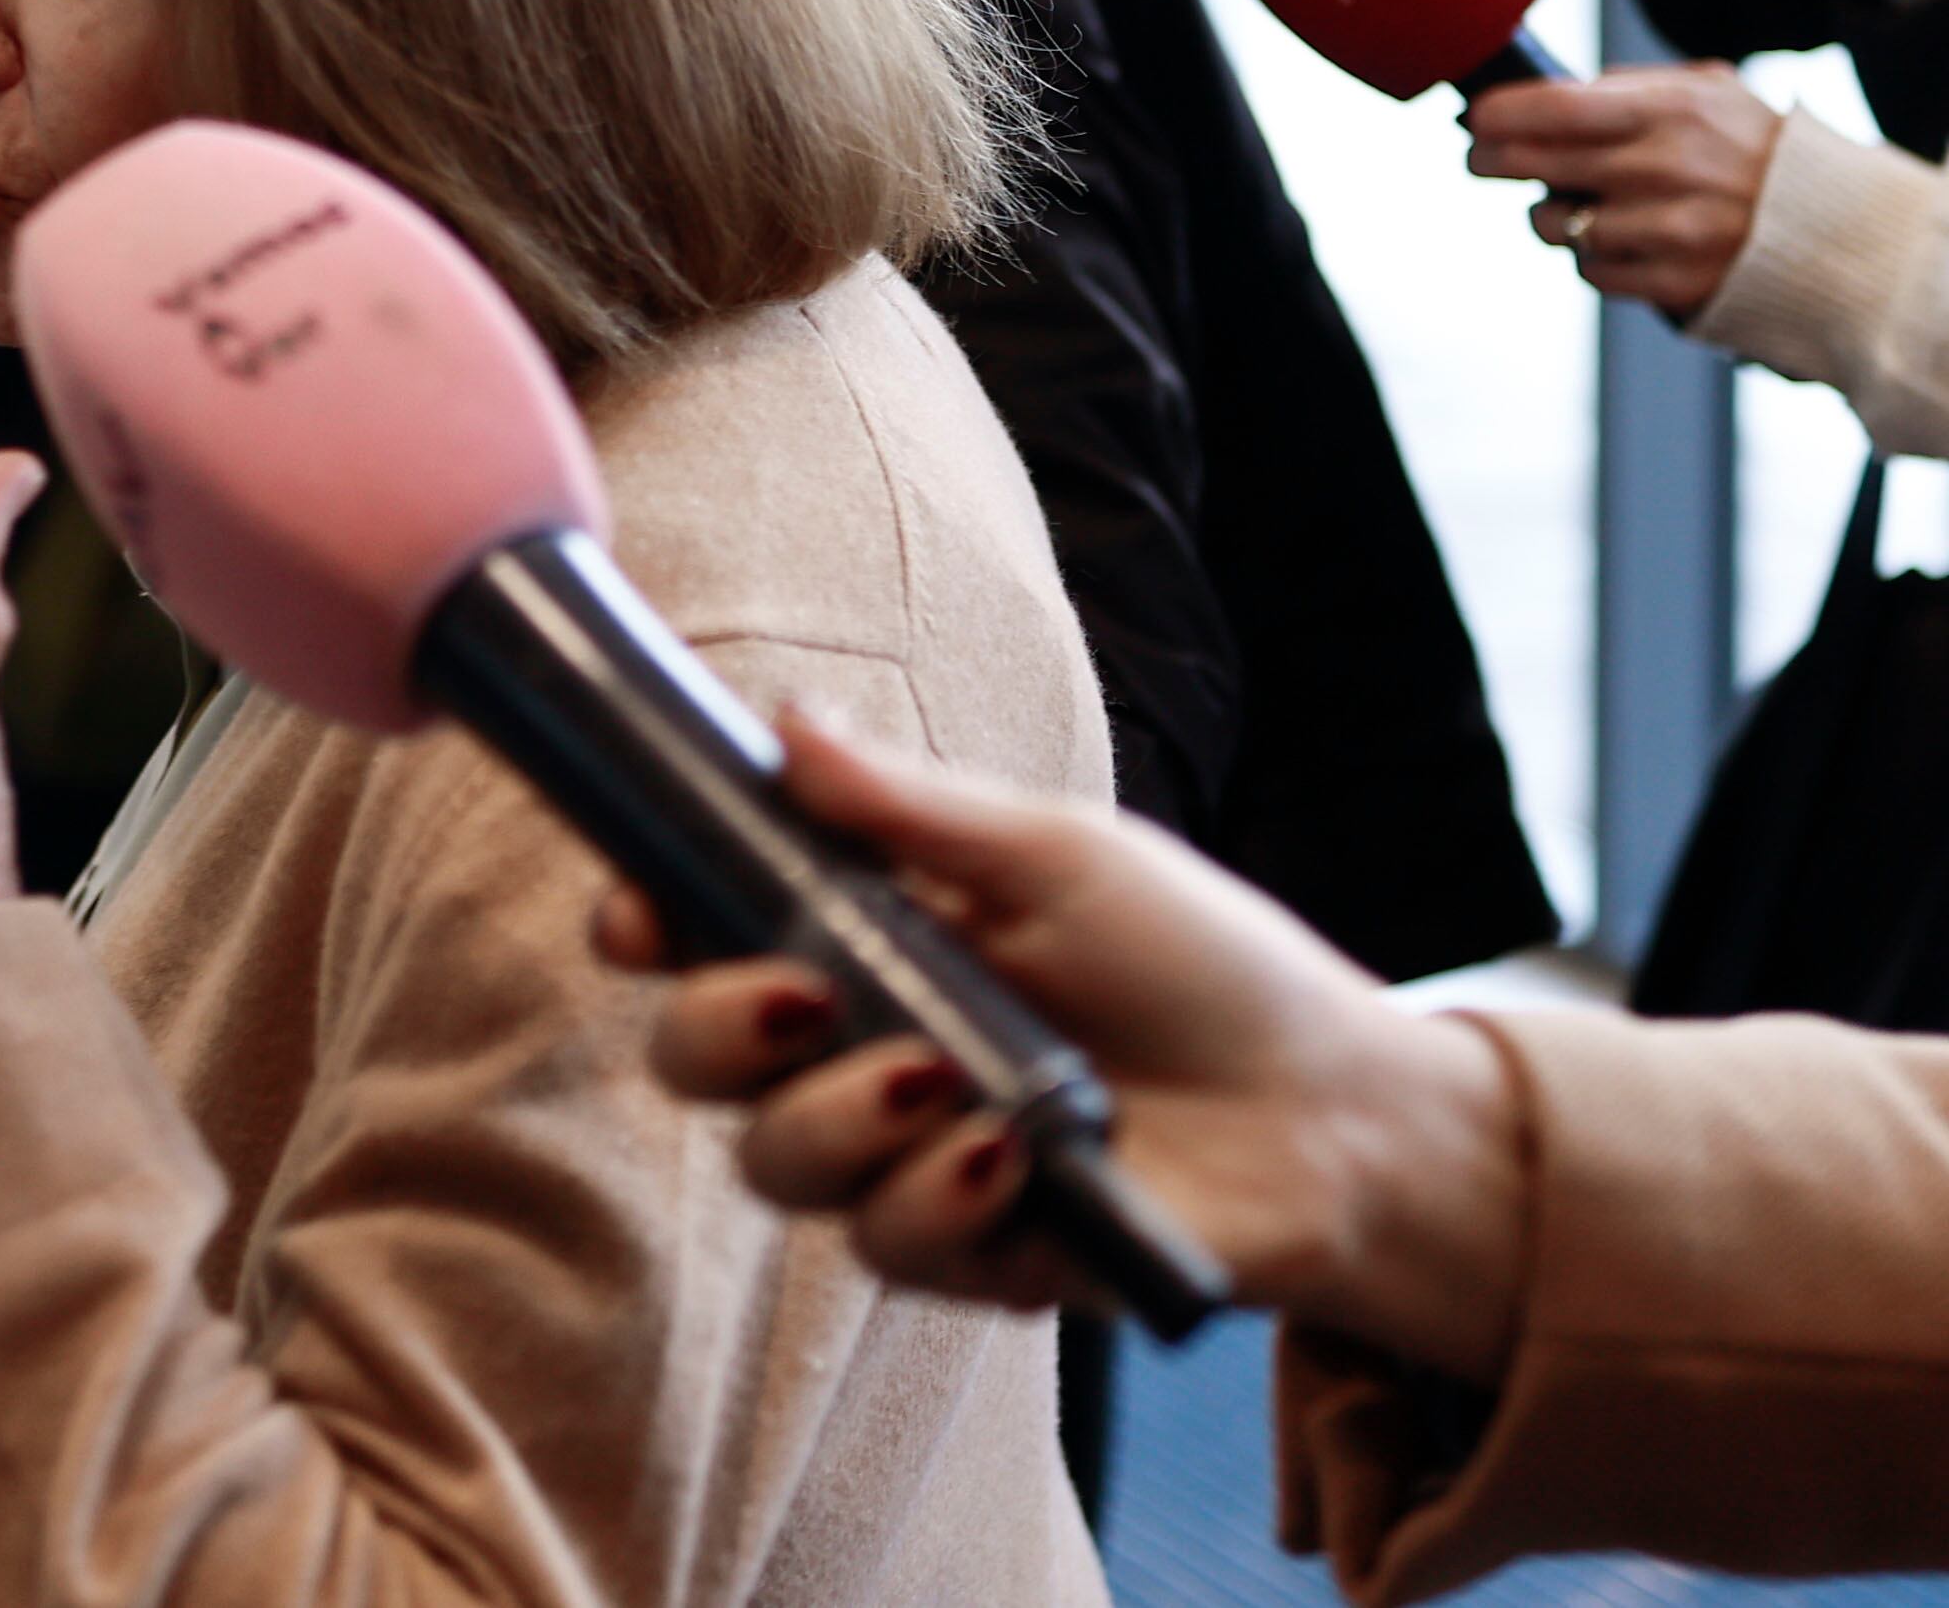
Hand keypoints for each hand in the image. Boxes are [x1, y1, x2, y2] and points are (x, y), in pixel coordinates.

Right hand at [591, 716, 1529, 1383]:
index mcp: (860, 936)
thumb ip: (911, 808)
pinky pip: (879, 1241)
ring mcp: (897, 1155)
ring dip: (839, 1119)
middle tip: (801, 1000)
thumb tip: (789, 723)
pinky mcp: (957, 1251)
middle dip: (717, 1028)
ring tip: (946, 1082)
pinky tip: (1015, 1156)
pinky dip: (935, 1193)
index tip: (640, 913)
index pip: (698, 933)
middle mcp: (852, 1048)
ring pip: (770, 1160)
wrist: (1333, 1111)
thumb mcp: (1058, 857)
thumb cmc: (1202, 963)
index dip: (644, 924)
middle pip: (692, 1056)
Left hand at [1466, 64, 1785, 317]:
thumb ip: (1633, 86)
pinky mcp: (1673, 281)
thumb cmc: (1758, 153)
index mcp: (1675, 110)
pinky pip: (1588, 270)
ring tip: (1578, 204)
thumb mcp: (1713, 93)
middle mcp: (1667, 166)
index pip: (1555, 105)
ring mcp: (1670, 227)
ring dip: (1549, 216)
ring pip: (1553, 224)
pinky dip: (1590, 258)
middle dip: (1493, 160)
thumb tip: (1547, 90)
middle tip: (1483, 159)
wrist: (1838, 229)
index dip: (1499, 113)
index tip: (1475, 118)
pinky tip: (1620, 241)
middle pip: (1534, 163)